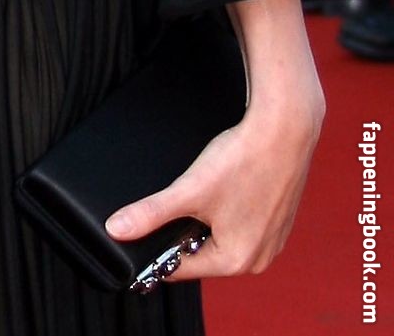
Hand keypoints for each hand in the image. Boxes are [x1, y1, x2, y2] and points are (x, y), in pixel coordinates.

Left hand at [104, 76, 322, 281]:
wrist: (282, 132)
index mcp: (236, 261)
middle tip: (172, 199)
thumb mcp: (188, 190)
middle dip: (179, 231)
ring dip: (200, 218)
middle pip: (199, 253)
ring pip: (217, 236)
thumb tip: (116, 230)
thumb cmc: (241, 162)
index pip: (180, 268)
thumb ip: (150, 213)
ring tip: (199, 189)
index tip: (137, 231)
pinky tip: (219, 186)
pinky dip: (221, 210)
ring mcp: (270, 240)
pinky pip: (237, 224)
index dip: (154, 250)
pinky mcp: (275, 221)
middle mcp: (258, 259)